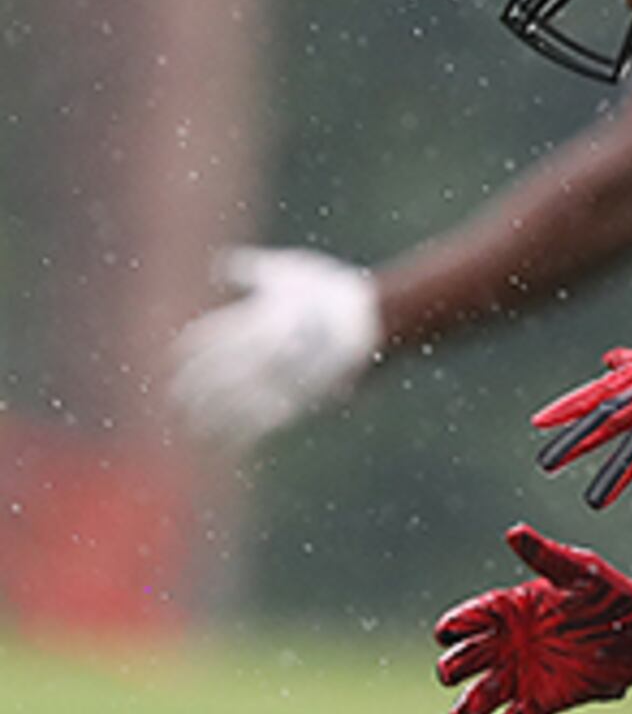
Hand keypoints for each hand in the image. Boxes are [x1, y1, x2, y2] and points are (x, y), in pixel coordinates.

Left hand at [169, 248, 382, 445]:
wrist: (381, 316)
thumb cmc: (337, 290)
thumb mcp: (289, 270)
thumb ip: (250, 270)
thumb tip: (217, 267)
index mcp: (253, 319)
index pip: (205, 341)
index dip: (183, 356)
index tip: (167, 367)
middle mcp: (260, 350)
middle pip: (212, 375)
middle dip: (189, 391)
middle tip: (171, 404)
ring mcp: (281, 376)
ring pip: (232, 404)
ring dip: (208, 419)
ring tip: (191, 431)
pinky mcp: (303, 398)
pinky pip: (266, 423)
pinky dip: (243, 436)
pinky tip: (228, 447)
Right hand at [434, 525, 631, 713]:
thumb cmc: (611, 592)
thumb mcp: (578, 570)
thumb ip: (545, 556)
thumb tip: (514, 532)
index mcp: (509, 610)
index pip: (467, 620)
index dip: (453, 627)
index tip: (449, 633)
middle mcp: (508, 644)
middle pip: (463, 661)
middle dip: (453, 669)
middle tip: (454, 672)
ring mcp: (523, 674)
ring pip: (481, 697)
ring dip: (467, 710)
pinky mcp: (544, 701)